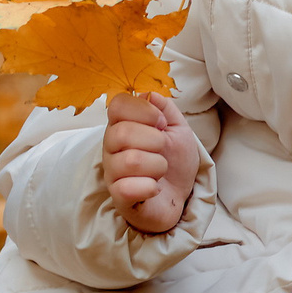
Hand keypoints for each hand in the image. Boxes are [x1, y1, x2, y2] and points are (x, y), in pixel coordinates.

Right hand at [103, 93, 199, 234]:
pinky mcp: (119, 197)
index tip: (161, 123)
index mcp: (123, 125)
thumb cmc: (175, 160)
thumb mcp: (177, 128)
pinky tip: (155, 188)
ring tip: (160, 170)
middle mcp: (111, 148)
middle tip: (162, 149)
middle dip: (155, 140)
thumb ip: (165, 108)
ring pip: (130, 161)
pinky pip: (127, 189)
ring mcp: (112, 173)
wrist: (180, 195)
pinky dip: (150, 187)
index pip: (117, 105)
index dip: (144, 110)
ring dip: (157, 165)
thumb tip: (148, 94)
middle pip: (122, 133)